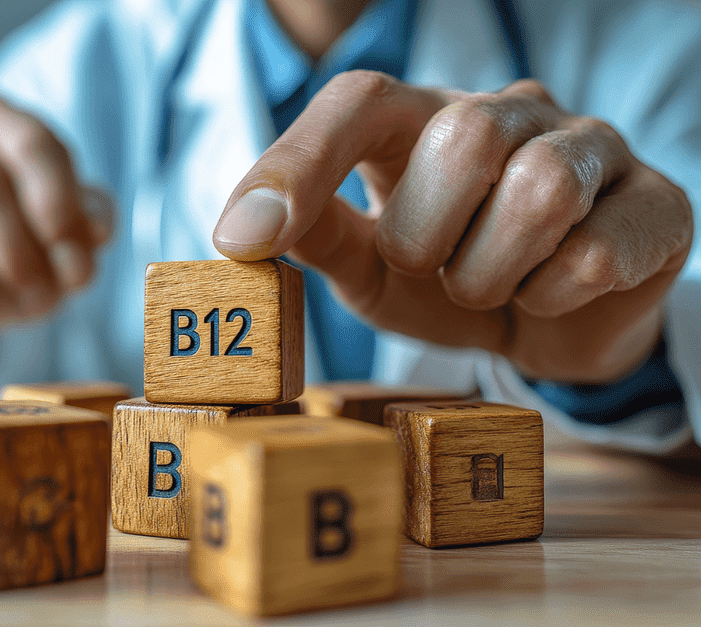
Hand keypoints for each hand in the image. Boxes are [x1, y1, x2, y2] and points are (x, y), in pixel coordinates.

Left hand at [213, 74, 692, 382]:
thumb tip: (246, 232)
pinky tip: (548, 296)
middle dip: (427, 235)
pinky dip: (551, 298)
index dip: (298, 162)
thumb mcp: (372, 270)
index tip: (241, 237)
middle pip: (463, 137)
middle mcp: (512, 113)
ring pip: (539, 188)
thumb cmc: (449, 283)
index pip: (361, 100)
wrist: (551, 328)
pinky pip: (596, 254)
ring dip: (490, 272)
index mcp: (427, 122)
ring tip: (488, 286)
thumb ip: (320, 240)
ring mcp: (591, 149)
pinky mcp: (656, 204)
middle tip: (431, 270)